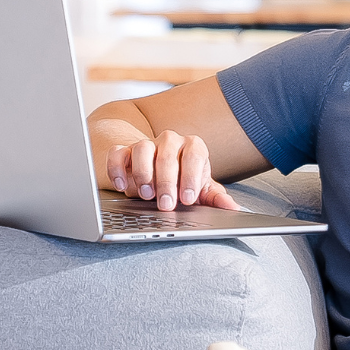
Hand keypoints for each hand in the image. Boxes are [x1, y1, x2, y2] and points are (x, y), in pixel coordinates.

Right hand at [105, 130, 240, 211]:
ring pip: (142, 148)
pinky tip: (121, 185)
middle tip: (166, 204)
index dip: (191, 176)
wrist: (159, 172)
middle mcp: (170, 142)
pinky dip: (117, 168)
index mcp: (193, 147)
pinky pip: (117, 153)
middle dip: (167, 181)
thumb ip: (214, 198)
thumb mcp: (201, 191)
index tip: (188, 199)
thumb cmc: (183, 182)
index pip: (194, 154)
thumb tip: (232, 207)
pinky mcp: (124, 152)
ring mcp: (146, 145)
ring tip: (146, 195)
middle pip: (167, 153)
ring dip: (143, 172)